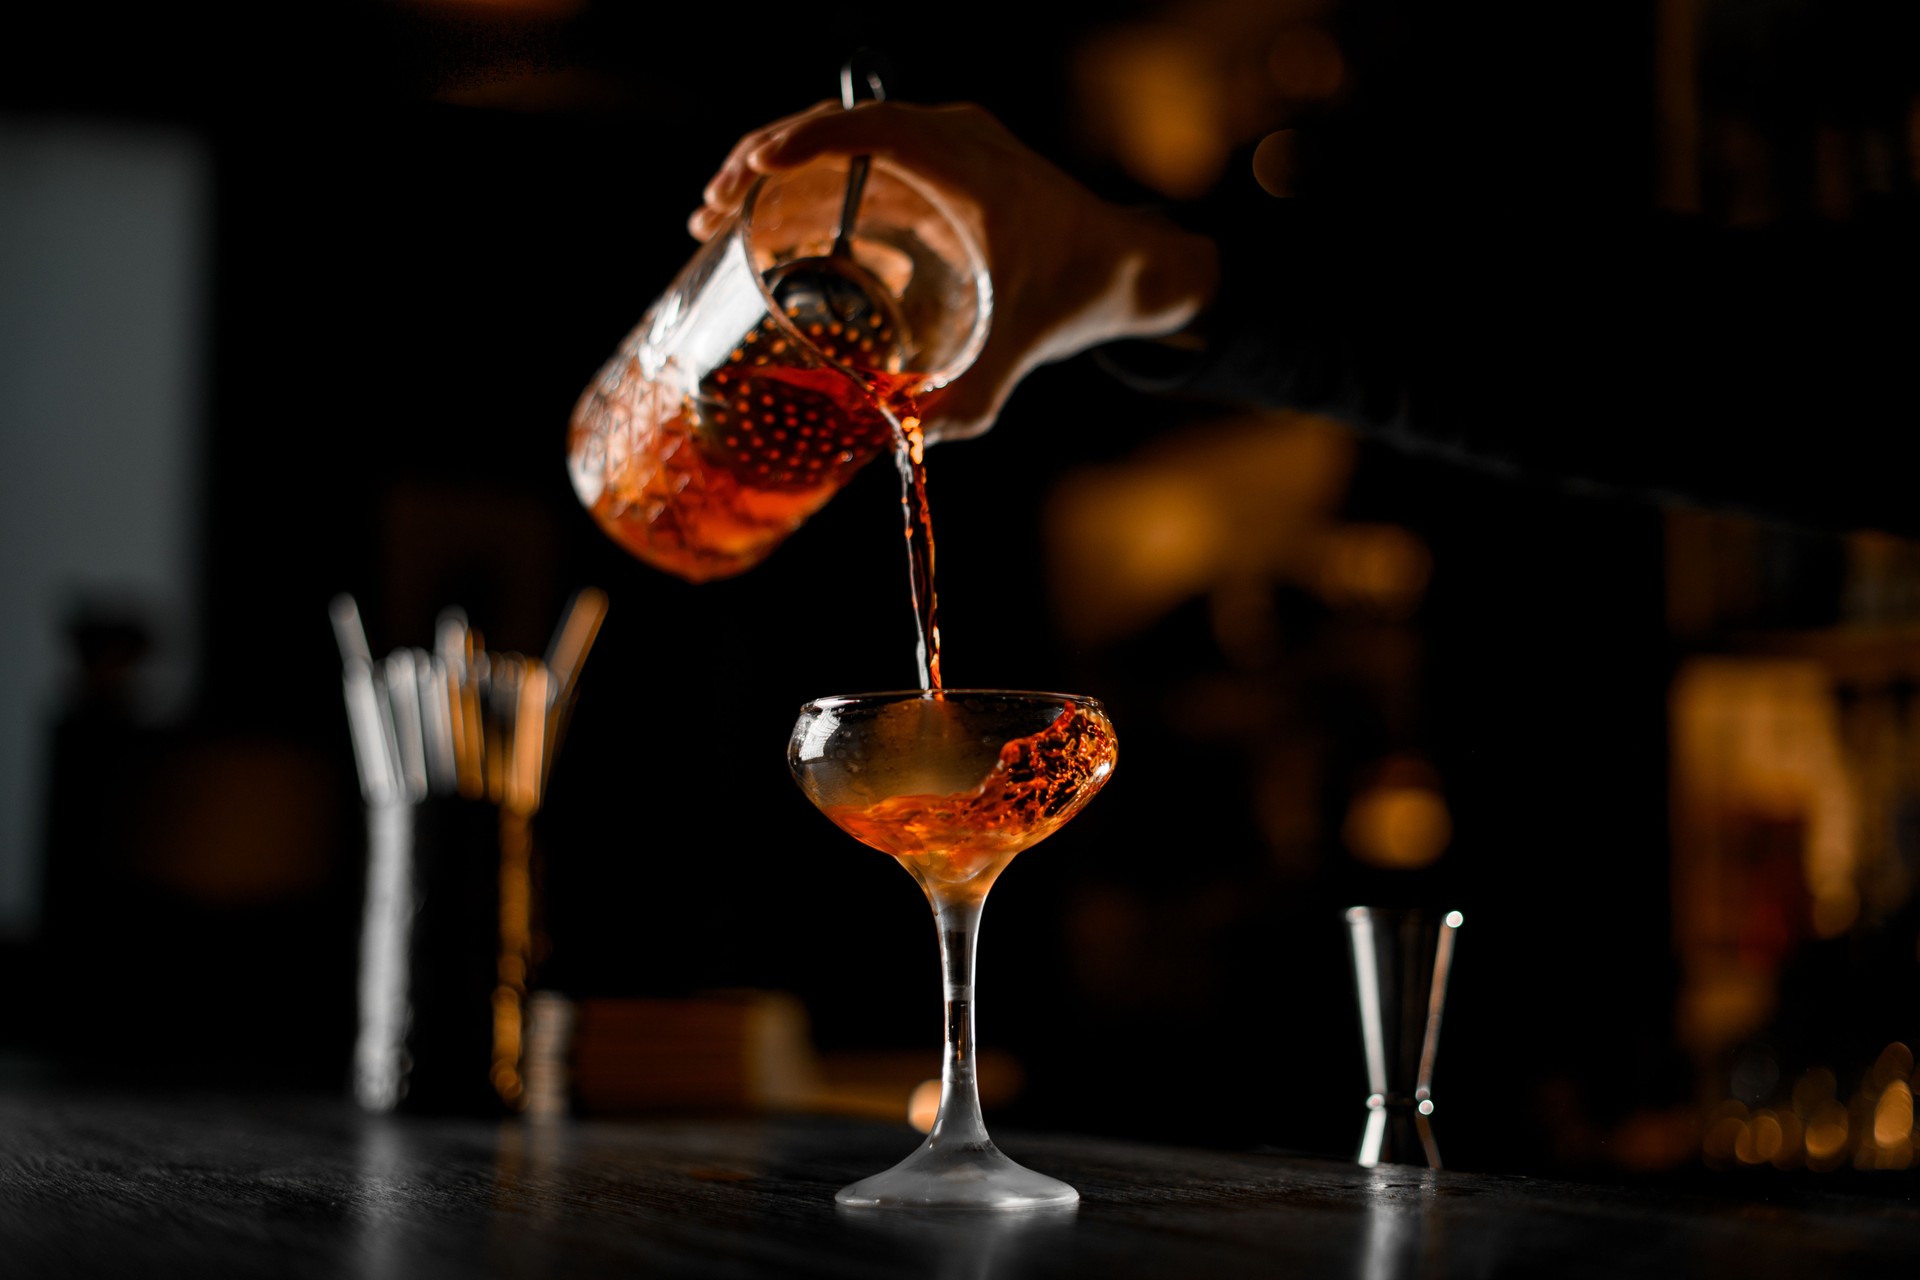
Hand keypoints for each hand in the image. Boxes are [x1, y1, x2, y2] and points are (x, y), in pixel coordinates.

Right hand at [691, 100, 1218, 441]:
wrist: (1123, 265)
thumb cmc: (1073, 298)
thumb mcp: (1016, 355)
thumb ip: (962, 403)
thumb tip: (896, 443)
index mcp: (971, 166)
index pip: (875, 128)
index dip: (809, 140)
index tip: (754, 168)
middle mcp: (952, 138)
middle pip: (839, 121)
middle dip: (763, 157)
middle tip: (708, 209)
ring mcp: (941, 143)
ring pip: (840, 131)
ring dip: (774, 162)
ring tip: (717, 213)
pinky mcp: (931, 162)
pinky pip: (857, 151)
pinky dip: (807, 175)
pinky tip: (765, 218)